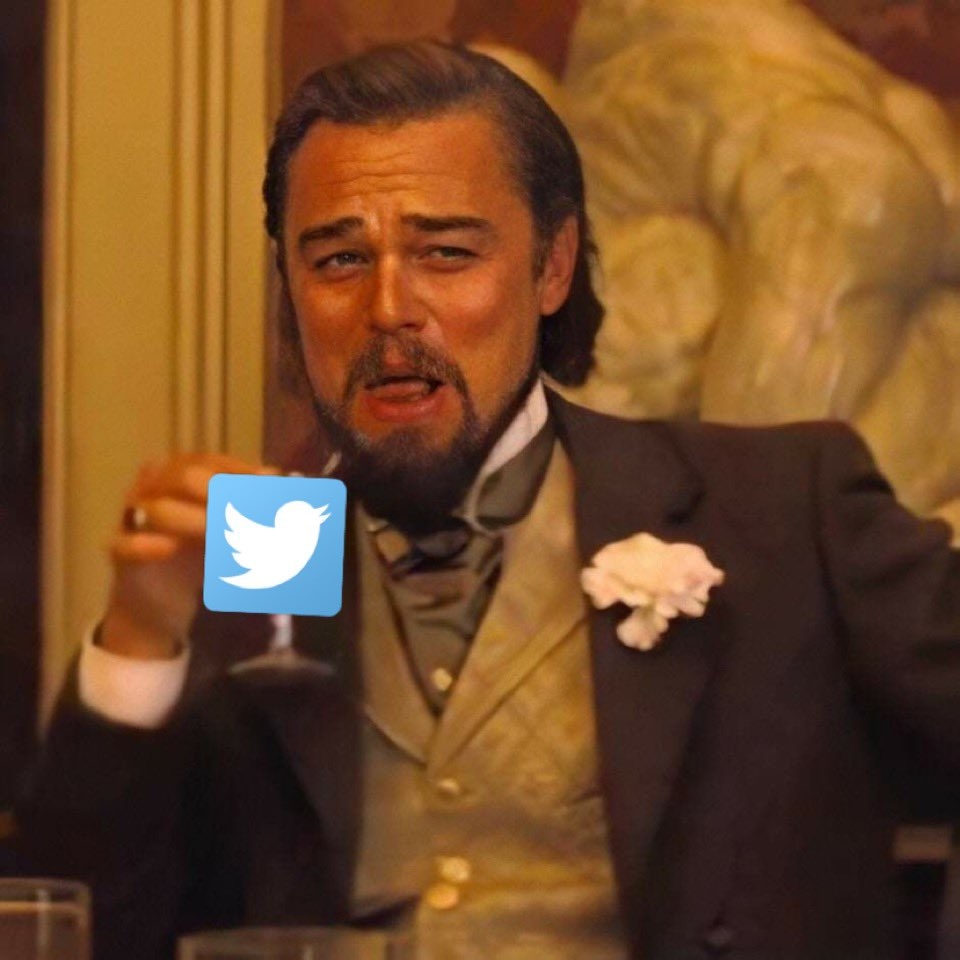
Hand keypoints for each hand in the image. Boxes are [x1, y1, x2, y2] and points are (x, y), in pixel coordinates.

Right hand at [101, 453, 277, 659]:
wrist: (161, 604)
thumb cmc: (201, 556)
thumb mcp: (237, 530)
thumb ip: (260, 508)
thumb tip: (296, 485)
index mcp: (182, 472)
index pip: (213, 462)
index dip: (245, 475)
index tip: (278, 490)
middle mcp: (153, 487)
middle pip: (185, 477)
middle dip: (224, 495)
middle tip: (256, 516)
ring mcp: (131, 518)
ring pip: (157, 508)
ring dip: (197, 522)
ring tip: (228, 539)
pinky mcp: (118, 554)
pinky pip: (124, 544)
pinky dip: (146, 545)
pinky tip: (169, 549)